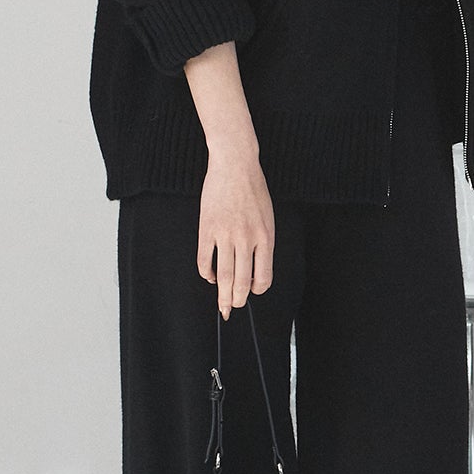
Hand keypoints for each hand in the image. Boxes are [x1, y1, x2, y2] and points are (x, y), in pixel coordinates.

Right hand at [196, 148, 274, 319]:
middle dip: (238, 300)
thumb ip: (262, 242)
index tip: (252, 292)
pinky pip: (205, 260)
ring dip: (223, 294)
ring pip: (224, 276)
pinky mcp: (207, 229)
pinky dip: (207, 274)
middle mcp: (247, 239)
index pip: (263, 277)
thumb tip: (254, 267)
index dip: (257, 290)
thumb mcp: (267, 217)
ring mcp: (226, 235)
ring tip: (222, 304)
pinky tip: (210, 277)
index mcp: (265, 237)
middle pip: (242, 282)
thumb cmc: (254, 191)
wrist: (235, 166)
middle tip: (233, 307)